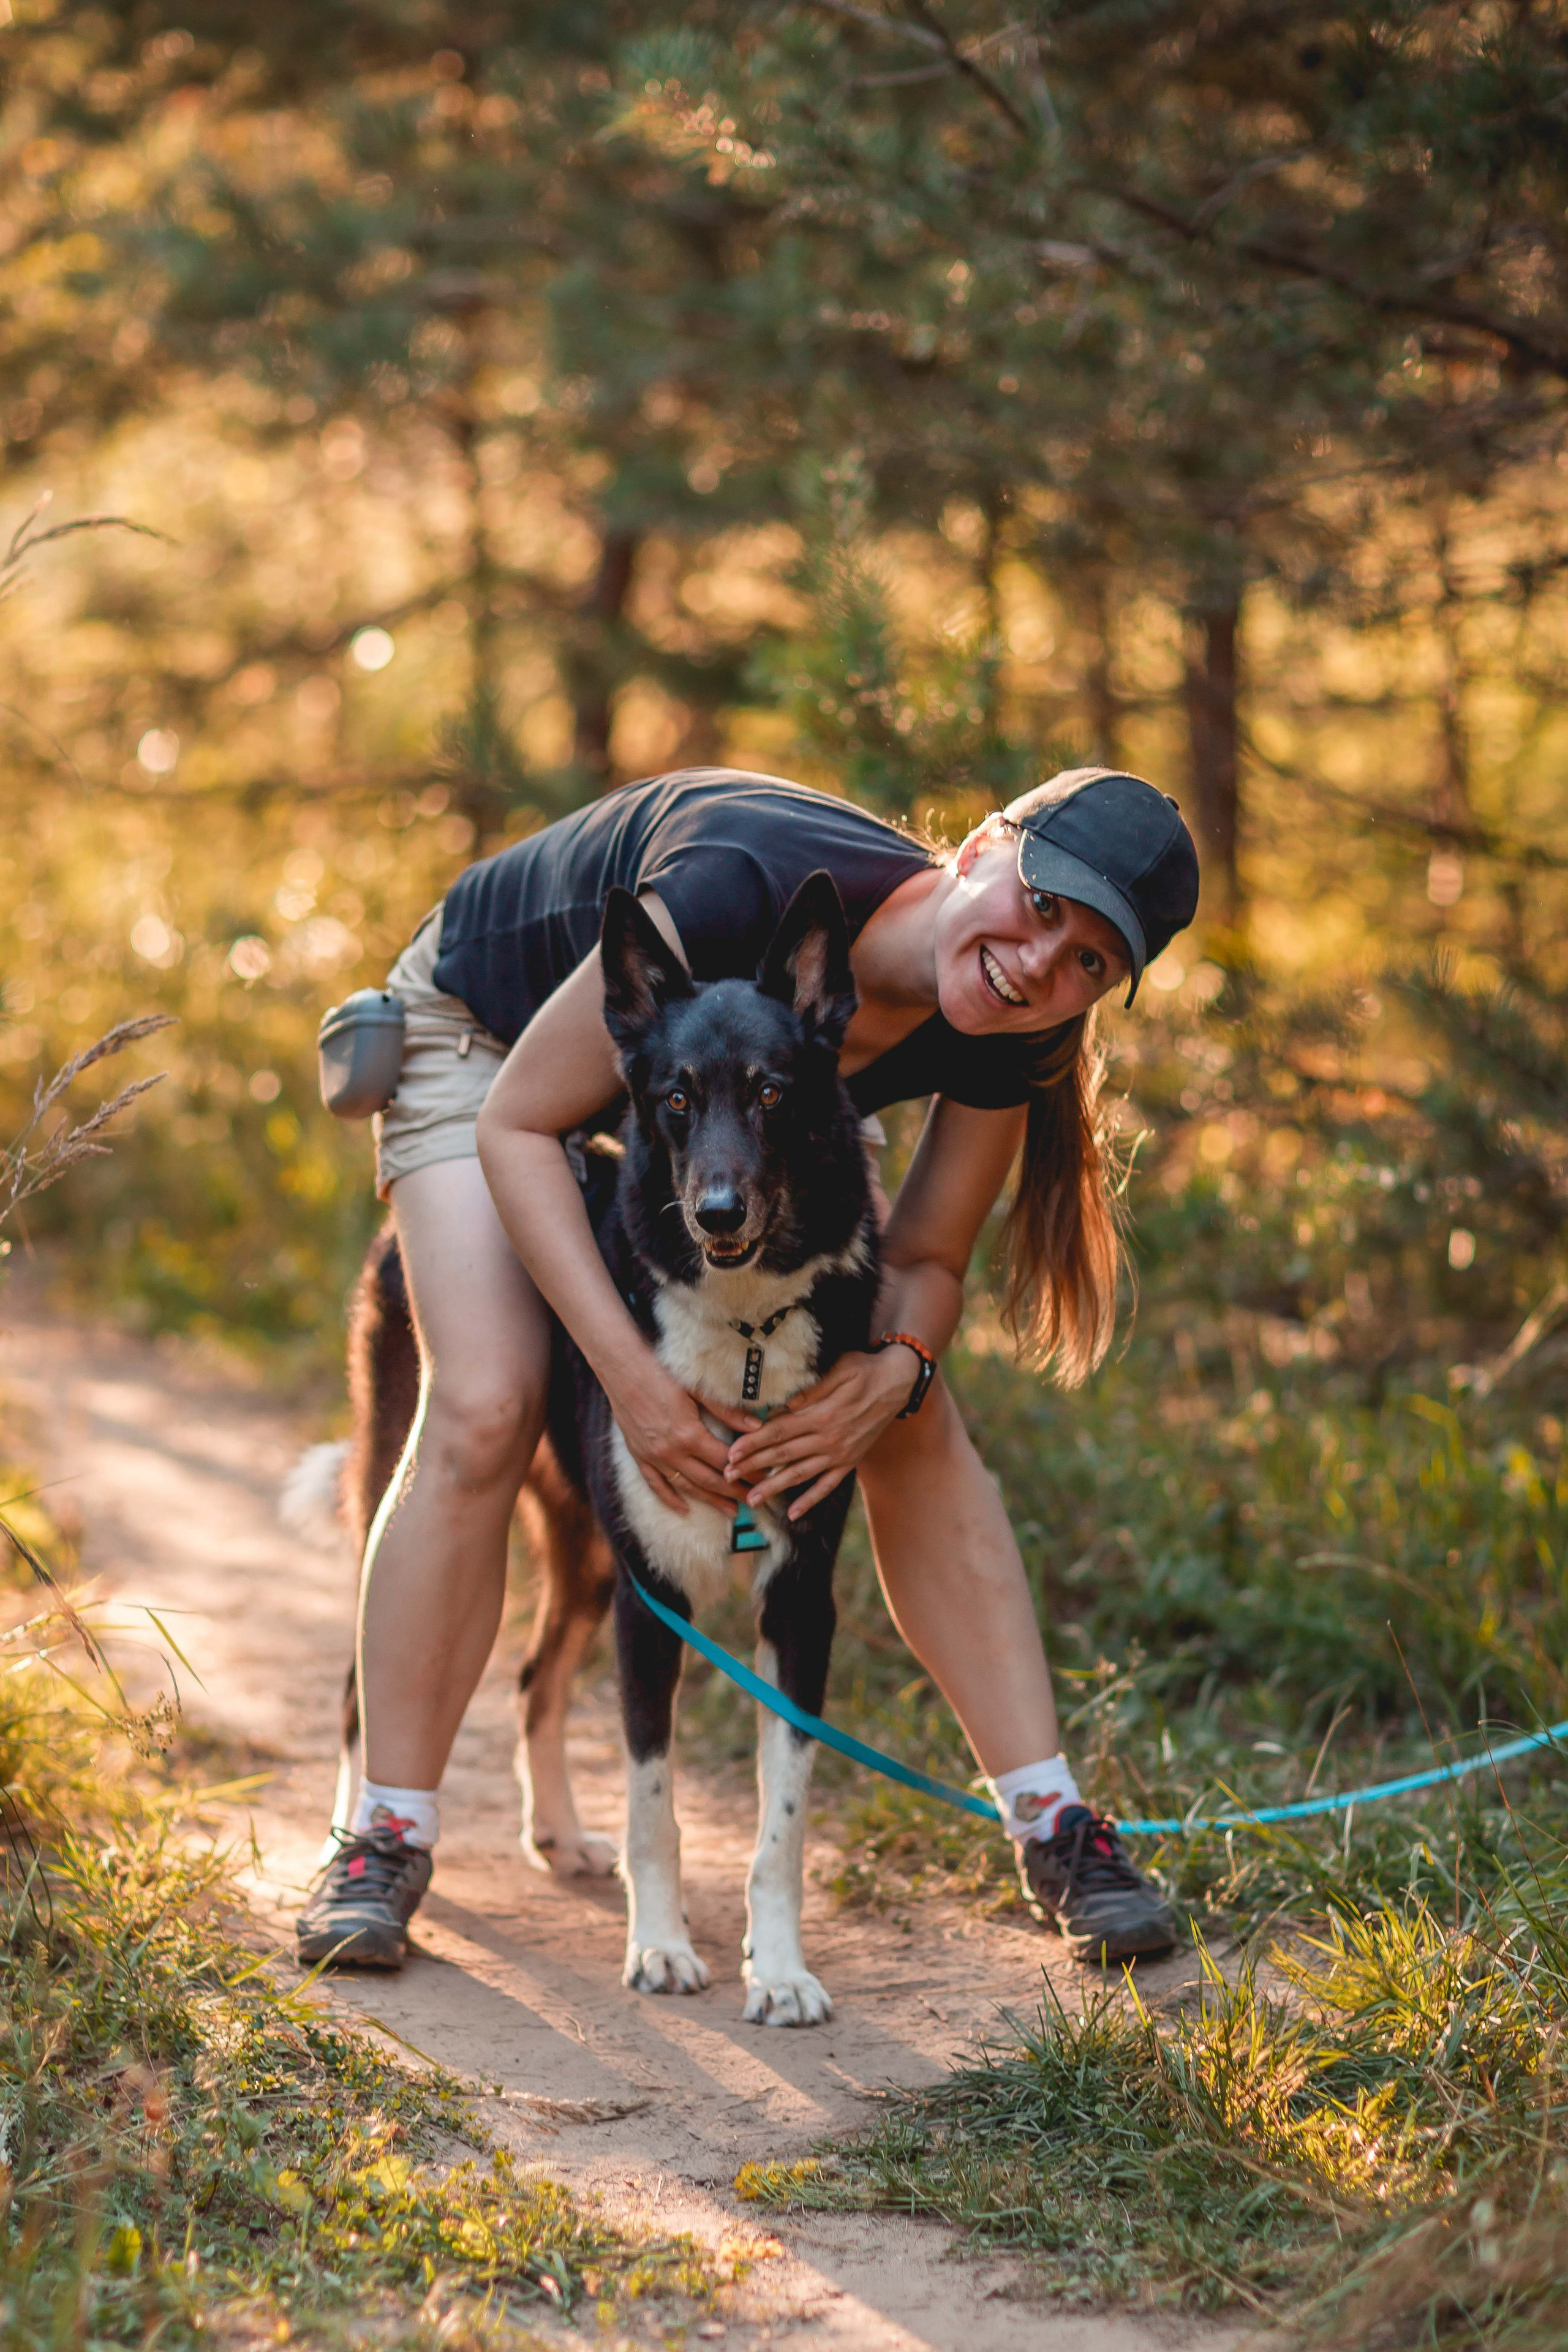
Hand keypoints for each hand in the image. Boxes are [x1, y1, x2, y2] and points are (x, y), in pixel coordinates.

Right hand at [604, 1358, 757, 1514]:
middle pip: (710, 1480)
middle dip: (735, 1492)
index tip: (764, 1478)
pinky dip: (670, 1499)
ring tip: (730, 1511)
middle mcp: (672, 1452)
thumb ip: (727, 1411)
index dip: (747, 1471)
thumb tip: (756, 1426)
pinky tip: (684, 1509)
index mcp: (690, 1435)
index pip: (726, 1461)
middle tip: (755, 1500)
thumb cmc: (662, 1376)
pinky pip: (656, 1485)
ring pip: (686, 1487)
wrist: (622, 1372)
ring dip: (710, 1501)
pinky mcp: (640, 1457)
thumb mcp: (698, 1391)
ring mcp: (654, 1458)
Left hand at [723, 1347, 916, 1519]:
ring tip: (751, 1500)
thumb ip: (812, 1390)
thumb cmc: (864, 1369)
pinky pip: (827, 1485)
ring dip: (774, 1488)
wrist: (898, 1383)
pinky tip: (793, 1512)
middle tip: (728, 1476)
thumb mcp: (840, 1368)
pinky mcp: (850, 1462)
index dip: (753, 1443)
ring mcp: (839, 1453)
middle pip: (783, 1455)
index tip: (731, 1452)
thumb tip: (784, 1405)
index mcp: (821, 1414)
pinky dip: (810, 1500)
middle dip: (753, 1466)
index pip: (779, 1431)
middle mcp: (828, 1438)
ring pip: (800, 1475)